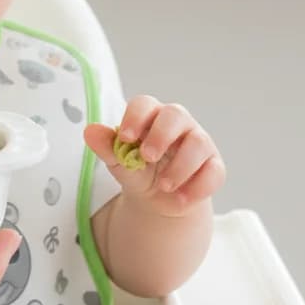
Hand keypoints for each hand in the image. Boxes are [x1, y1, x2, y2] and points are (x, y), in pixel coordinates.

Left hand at [85, 95, 224, 217]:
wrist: (158, 199)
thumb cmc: (137, 170)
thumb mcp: (119, 162)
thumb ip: (107, 146)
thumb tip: (89, 131)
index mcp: (151, 116)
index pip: (145, 104)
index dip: (135, 118)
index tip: (125, 137)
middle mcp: (178, 124)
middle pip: (176, 114)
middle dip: (161, 135)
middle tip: (146, 157)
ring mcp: (199, 143)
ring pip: (199, 143)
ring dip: (180, 166)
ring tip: (164, 186)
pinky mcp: (214, 166)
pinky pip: (214, 171)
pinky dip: (198, 187)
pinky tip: (181, 200)